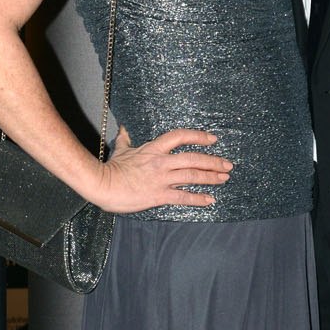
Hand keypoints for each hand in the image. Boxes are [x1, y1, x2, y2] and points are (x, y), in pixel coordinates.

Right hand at [97, 126, 232, 211]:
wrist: (102, 185)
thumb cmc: (110, 168)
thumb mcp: (120, 150)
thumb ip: (125, 139)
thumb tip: (123, 129)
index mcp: (154, 149)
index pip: (180, 136)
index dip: (199, 136)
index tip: (212, 138)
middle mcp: (161, 162)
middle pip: (194, 158)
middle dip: (213, 162)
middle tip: (228, 165)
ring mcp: (161, 179)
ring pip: (192, 176)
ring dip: (211, 177)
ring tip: (224, 179)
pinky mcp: (159, 195)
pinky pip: (183, 196)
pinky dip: (199, 198)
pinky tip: (210, 200)